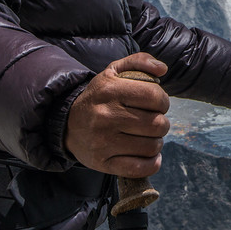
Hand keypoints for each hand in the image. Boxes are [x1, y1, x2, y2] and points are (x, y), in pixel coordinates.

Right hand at [64, 53, 169, 177]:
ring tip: (147, 136)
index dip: (163, 101)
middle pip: (157, 124)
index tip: (156, 104)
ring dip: (156, 142)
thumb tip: (162, 69)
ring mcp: (103, 142)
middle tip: (152, 121)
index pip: (155, 96)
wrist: (67, 123)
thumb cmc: (99, 96)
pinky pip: (139, 168)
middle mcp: (106, 116)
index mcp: (110, 90)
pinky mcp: (102, 162)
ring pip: (152, 146)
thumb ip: (139, 61)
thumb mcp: (113, 71)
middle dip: (161, 123)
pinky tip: (149, 155)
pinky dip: (151, 163)